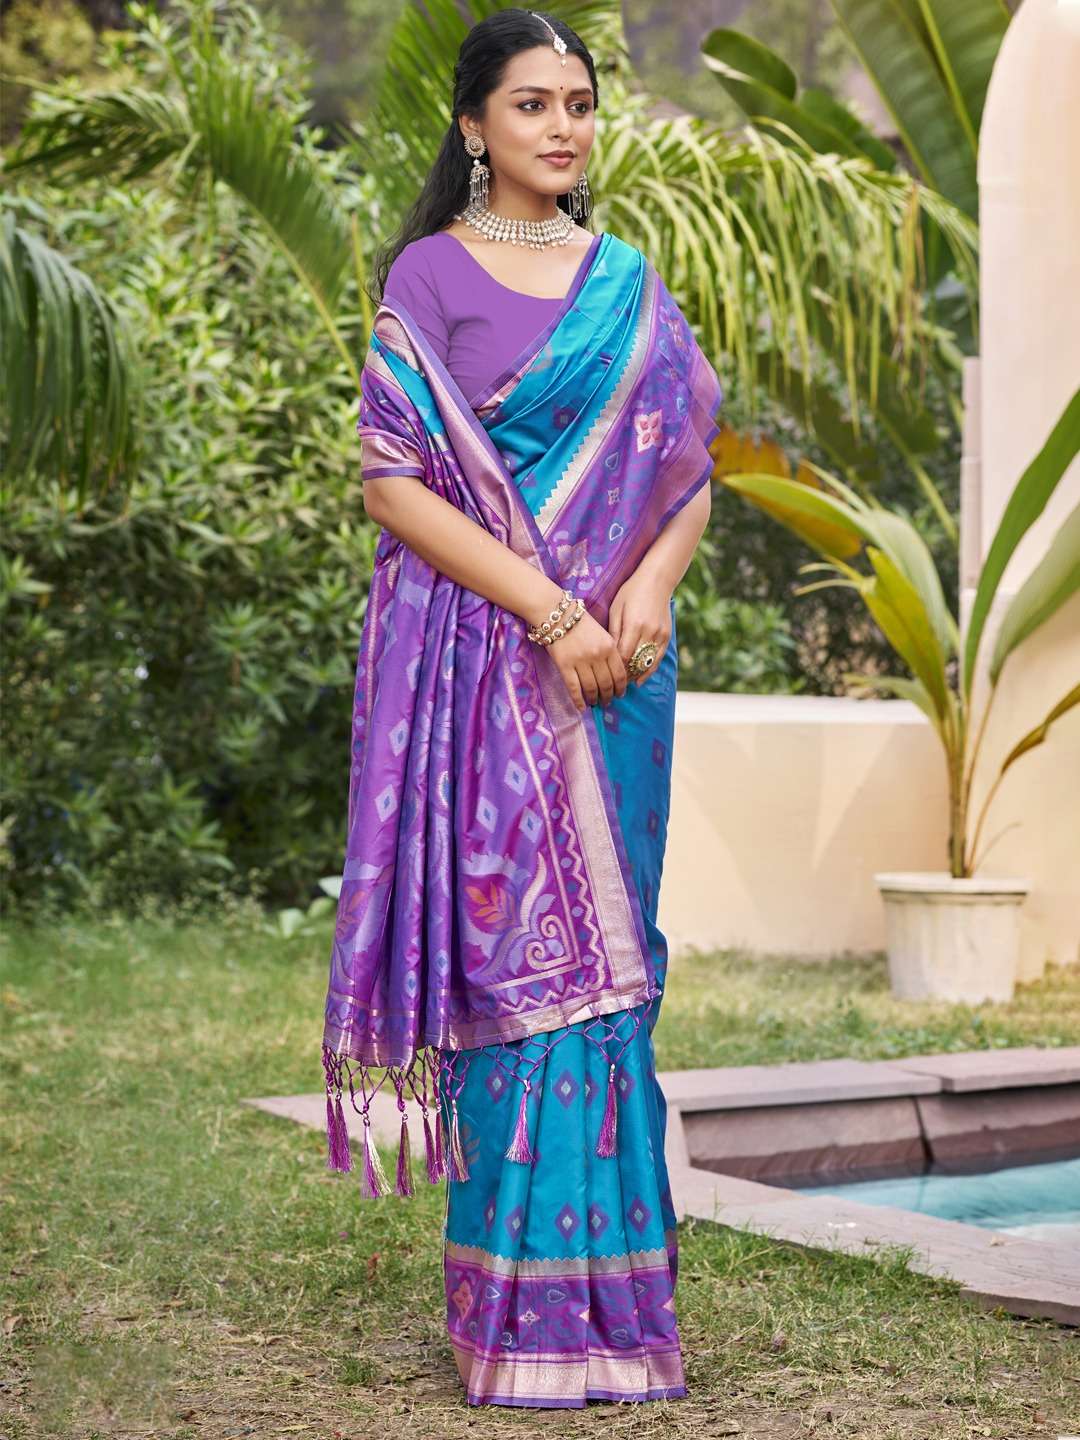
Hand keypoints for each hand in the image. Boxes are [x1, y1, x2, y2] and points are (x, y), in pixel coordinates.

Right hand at [543, 605, 628, 712]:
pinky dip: (578, 700)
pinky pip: (574, 688)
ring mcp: (581, 662)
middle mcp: (597, 656)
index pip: (619, 674)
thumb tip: (613, 673)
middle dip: (608, 696)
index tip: (620, 694)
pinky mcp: (565, 666)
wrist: (557, 615)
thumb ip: (609, 651)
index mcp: (609, 646)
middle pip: (606, 683)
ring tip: (594, 703)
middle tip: (607, 702)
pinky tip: (581, 707)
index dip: (621, 688)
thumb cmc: (580, 623)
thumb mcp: (602, 633)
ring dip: (594, 699)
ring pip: (591, 688)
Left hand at [608, 569, 672, 686]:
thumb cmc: (631, 592)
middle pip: (634, 662)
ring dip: (635, 676)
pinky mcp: (667, 636)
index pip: (622, 655)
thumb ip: (613, 631)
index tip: (603, 675)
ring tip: (622, 685)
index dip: (613, 667)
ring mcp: (660, 635)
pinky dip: (648, 671)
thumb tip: (608, 653)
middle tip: (610, 685)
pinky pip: (657, 659)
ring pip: (647, 663)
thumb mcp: (616, 608)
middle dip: (622, 675)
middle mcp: (649, 632)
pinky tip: (639, 679)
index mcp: (634, 625)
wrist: (657, 581)